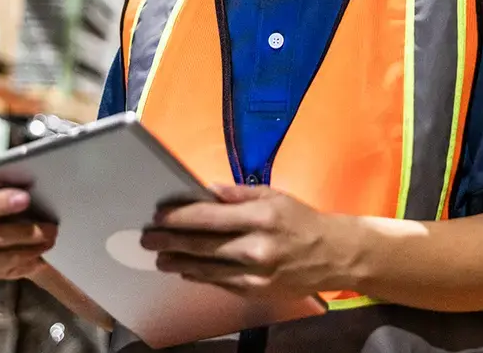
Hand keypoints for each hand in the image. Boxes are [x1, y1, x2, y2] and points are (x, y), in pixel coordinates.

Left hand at [139, 184, 362, 298]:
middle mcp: (256, 246)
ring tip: (159, 258)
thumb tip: (206, 190)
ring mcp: (255, 273)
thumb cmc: (302, 220)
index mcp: (261, 217)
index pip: (210, 216)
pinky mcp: (256, 292)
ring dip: (179, 263)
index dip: (181, 217)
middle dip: (170, 242)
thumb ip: (239, 194)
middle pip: (203, 245)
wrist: (335, 256)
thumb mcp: (275, 196)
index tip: (159, 215)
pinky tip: (186, 271)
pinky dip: (200, 277)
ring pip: (207, 269)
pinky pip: (220, 283)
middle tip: (148, 238)